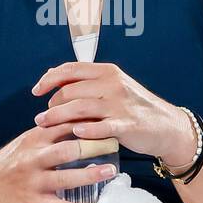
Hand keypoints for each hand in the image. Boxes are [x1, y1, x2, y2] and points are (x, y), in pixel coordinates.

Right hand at [0, 121, 114, 202]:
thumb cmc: (8, 164)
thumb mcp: (24, 142)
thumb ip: (48, 133)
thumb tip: (78, 120)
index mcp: (34, 139)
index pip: (63, 125)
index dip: (86, 122)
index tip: (107, 119)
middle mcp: (34, 158)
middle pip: (67, 149)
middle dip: (93, 145)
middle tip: (115, 143)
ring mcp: (34, 181)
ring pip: (65, 178)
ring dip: (90, 175)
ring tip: (111, 171)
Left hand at [30, 62, 197, 168]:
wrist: (166, 126)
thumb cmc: (135, 108)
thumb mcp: (113, 87)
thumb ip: (88, 83)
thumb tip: (54, 79)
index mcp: (107, 71)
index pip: (70, 69)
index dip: (48, 79)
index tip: (36, 91)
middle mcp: (112, 84)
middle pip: (70, 90)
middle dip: (51, 104)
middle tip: (43, 117)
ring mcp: (119, 104)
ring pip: (79, 107)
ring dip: (57, 117)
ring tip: (44, 125)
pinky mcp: (126, 124)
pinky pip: (101, 126)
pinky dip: (85, 130)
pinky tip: (75, 133)